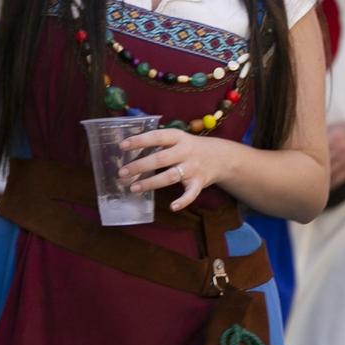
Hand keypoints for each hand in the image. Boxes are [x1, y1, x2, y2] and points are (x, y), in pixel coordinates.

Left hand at [118, 129, 236, 211]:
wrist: (222, 157)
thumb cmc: (191, 147)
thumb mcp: (178, 139)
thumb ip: (159, 143)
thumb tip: (129, 150)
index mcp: (178, 138)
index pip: (157, 137)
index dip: (140, 141)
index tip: (122, 146)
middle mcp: (186, 151)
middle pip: (161, 159)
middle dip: (140, 166)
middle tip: (122, 173)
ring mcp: (193, 167)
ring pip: (170, 176)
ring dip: (151, 183)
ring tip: (134, 188)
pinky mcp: (200, 182)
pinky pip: (191, 193)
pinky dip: (183, 201)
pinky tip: (173, 207)